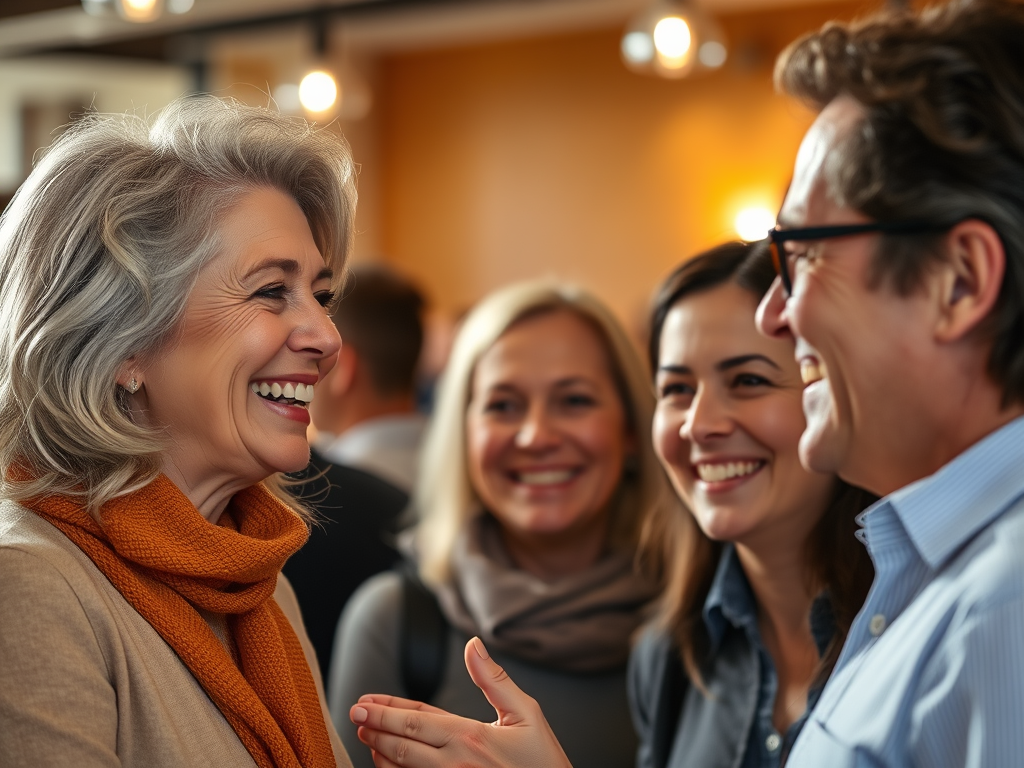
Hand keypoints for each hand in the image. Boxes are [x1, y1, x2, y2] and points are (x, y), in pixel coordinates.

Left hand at [350, 636, 572, 767]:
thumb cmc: (542, 761)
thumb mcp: (527, 713)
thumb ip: (495, 679)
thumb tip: (473, 644)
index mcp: (471, 738)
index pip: (418, 721)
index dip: (387, 710)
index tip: (364, 702)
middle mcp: (456, 764)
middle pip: (403, 744)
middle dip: (375, 726)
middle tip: (355, 713)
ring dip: (380, 752)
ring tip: (365, 735)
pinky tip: (386, 763)